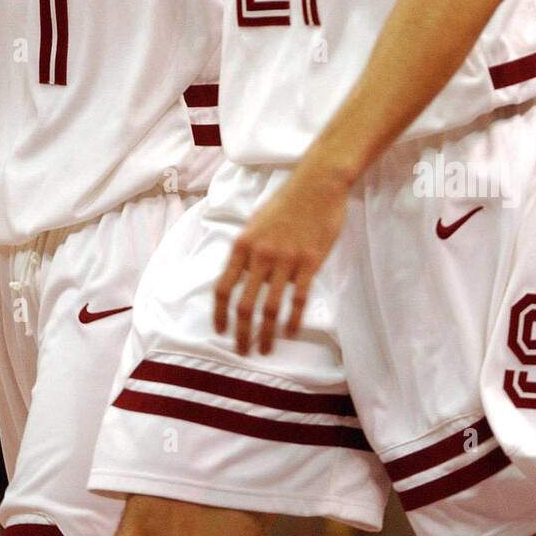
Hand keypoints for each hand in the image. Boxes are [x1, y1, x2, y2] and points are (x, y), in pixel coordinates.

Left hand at [214, 161, 347, 355]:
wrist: (316, 185)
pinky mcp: (309, 263)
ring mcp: (285, 261)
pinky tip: (290, 333)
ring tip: (265, 349)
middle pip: (244, 304)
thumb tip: (242, 277)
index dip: (219, 312)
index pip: (223, 286)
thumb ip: (248, 251)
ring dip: (266, 333)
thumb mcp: (256, 223)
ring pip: (270, 307)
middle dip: (241, 332)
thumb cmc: (286, 202)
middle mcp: (260, 255)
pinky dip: (293, 320)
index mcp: (243, 245)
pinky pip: (298, 299)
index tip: (220, 330)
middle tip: (242, 350)